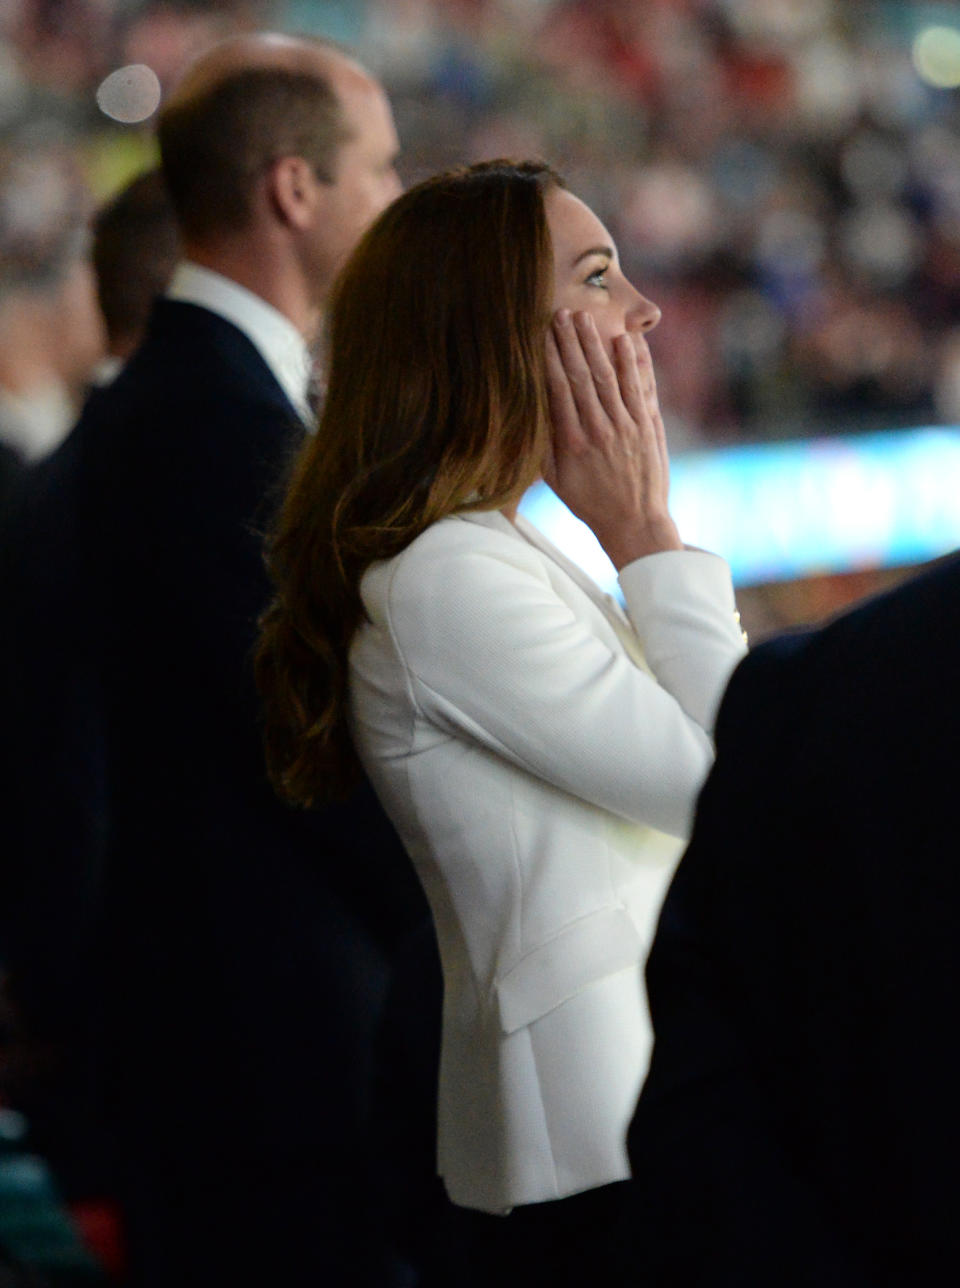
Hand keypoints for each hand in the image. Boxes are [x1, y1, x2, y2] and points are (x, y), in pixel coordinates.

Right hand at [543, 309, 681, 568]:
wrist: (635, 522)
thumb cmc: (591, 503)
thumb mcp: (557, 481)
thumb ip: (545, 447)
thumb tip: (531, 413)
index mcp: (571, 443)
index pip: (557, 390)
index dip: (549, 359)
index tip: (540, 336)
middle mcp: (598, 430)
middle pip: (581, 376)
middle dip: (569, 342)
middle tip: (560, 314)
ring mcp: (625, 426)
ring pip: (607, 376)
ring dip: (595, 344)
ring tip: (584, 318)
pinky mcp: (647, 426)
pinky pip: (639, 387)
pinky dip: (633, 362)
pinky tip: (625, 340)